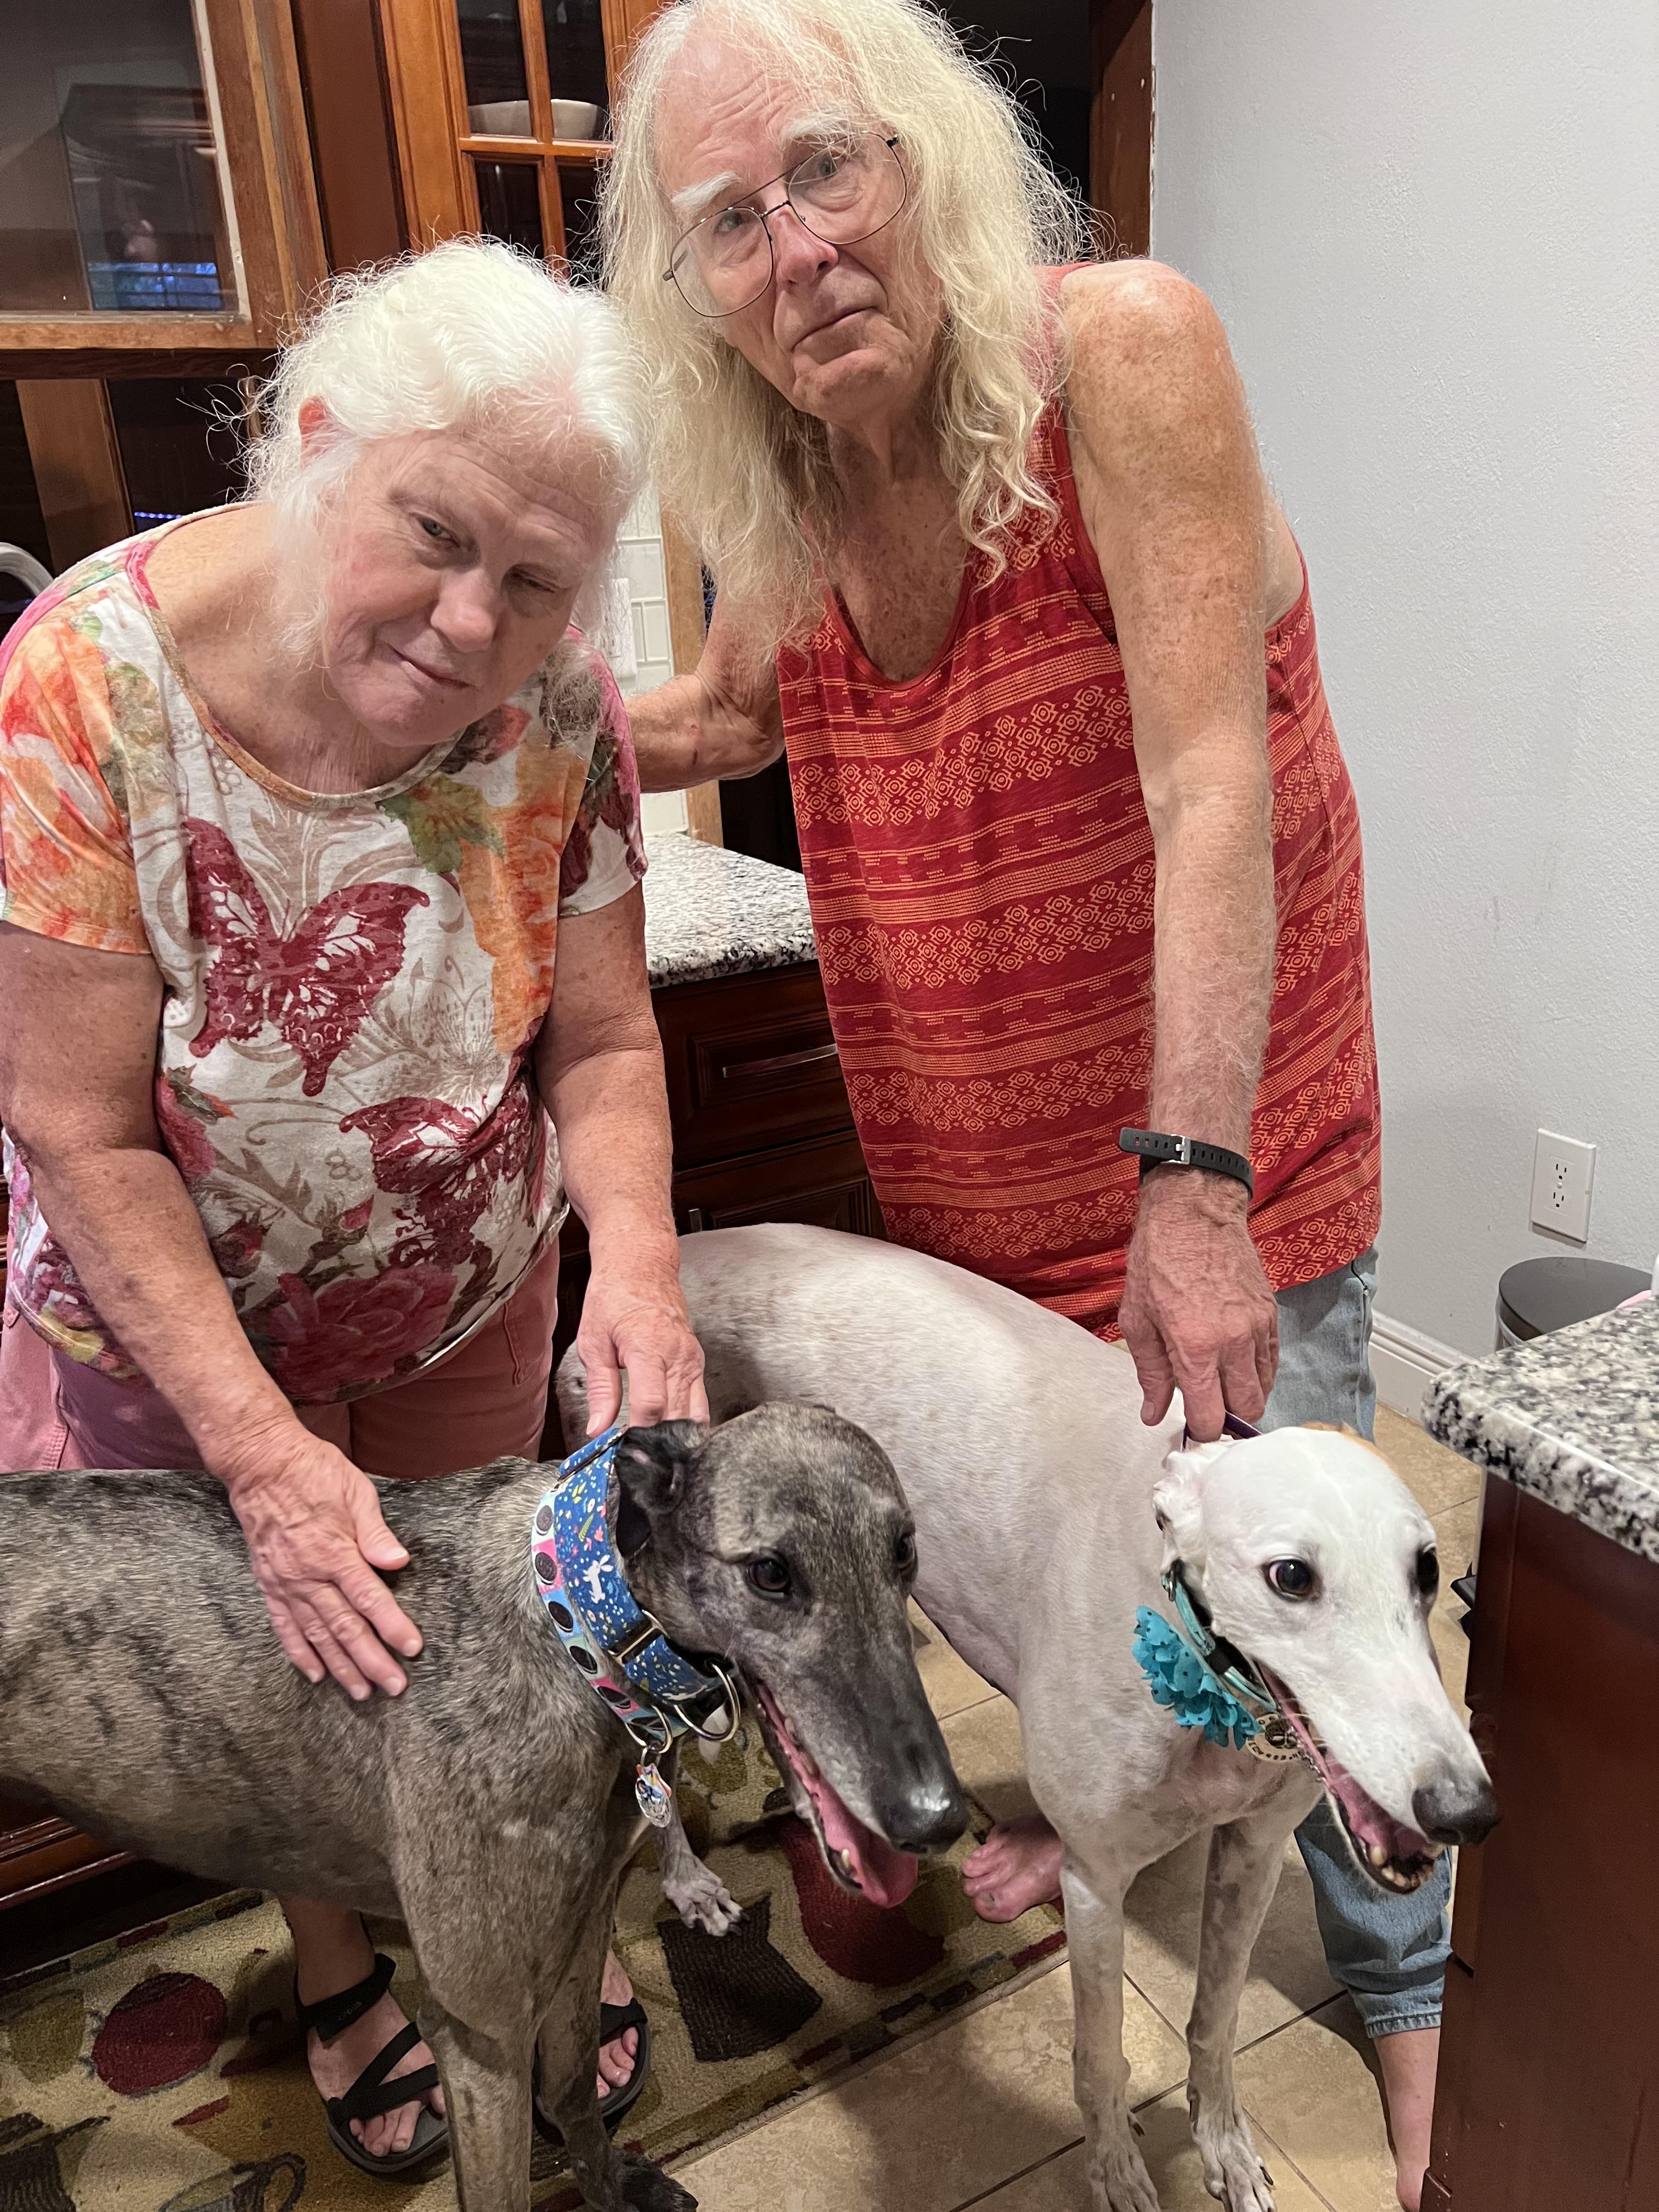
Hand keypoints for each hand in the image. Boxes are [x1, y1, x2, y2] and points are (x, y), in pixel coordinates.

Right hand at [216, 1422, 422, 1698]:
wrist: (260, 1464)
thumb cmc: (314, 1471)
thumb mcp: (355, 1492)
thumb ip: (375, 1533)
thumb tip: (398, 1562)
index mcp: (334, 1552)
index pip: (369, 1599)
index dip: (393, 1627)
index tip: (412, 1650)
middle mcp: (308, 1575)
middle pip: (345, 1627)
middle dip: (372, 1661)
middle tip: (394, 1687)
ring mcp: (286, 1583)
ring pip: (317, 1635)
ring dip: (341, 1667)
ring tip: (361, 1692)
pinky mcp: (269, 1584)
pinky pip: (285, 1626)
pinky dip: (300, 1653)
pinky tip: (316, 1674)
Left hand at [578, 1261, 708, 1434]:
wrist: (642, 1266)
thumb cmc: (616, 1296)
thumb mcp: (594, 1341)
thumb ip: (600, 1389)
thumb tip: (598, 1428)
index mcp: (649, 1348)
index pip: (652, 1405)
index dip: (638, 1434)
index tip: (622, 1450)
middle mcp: (678, 1356)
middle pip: (676, 1416)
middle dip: (657, 1442)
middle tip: (636, 1460)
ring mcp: (692, 1359)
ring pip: (695, 1414)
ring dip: (675, 1435)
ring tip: (653, 1451)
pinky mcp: (697, 1362)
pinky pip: (699, 1401)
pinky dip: (684, 1420)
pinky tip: (667, 1431)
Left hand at [1118, 1169, 1277, 1438]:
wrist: (1193, 1213)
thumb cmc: (1157, 1262)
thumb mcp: (1138, 1320)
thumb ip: (1150, 1373)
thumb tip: (1153, 1414)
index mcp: (1196, 1348)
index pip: (1211, 1416)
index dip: (1201, 1429)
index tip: (1192, 1426)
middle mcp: (1234, 1343)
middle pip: (1247, 1409)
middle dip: (1228, 1418)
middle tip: (1208, 1410)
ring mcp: (1258, 1328)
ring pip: (1265, 1388)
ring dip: (1244, 1396)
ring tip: (1220, 1387)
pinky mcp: (1271, 1314)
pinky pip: (1273, 1362)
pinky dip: (1258, 1373)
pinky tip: (1236, 1366)